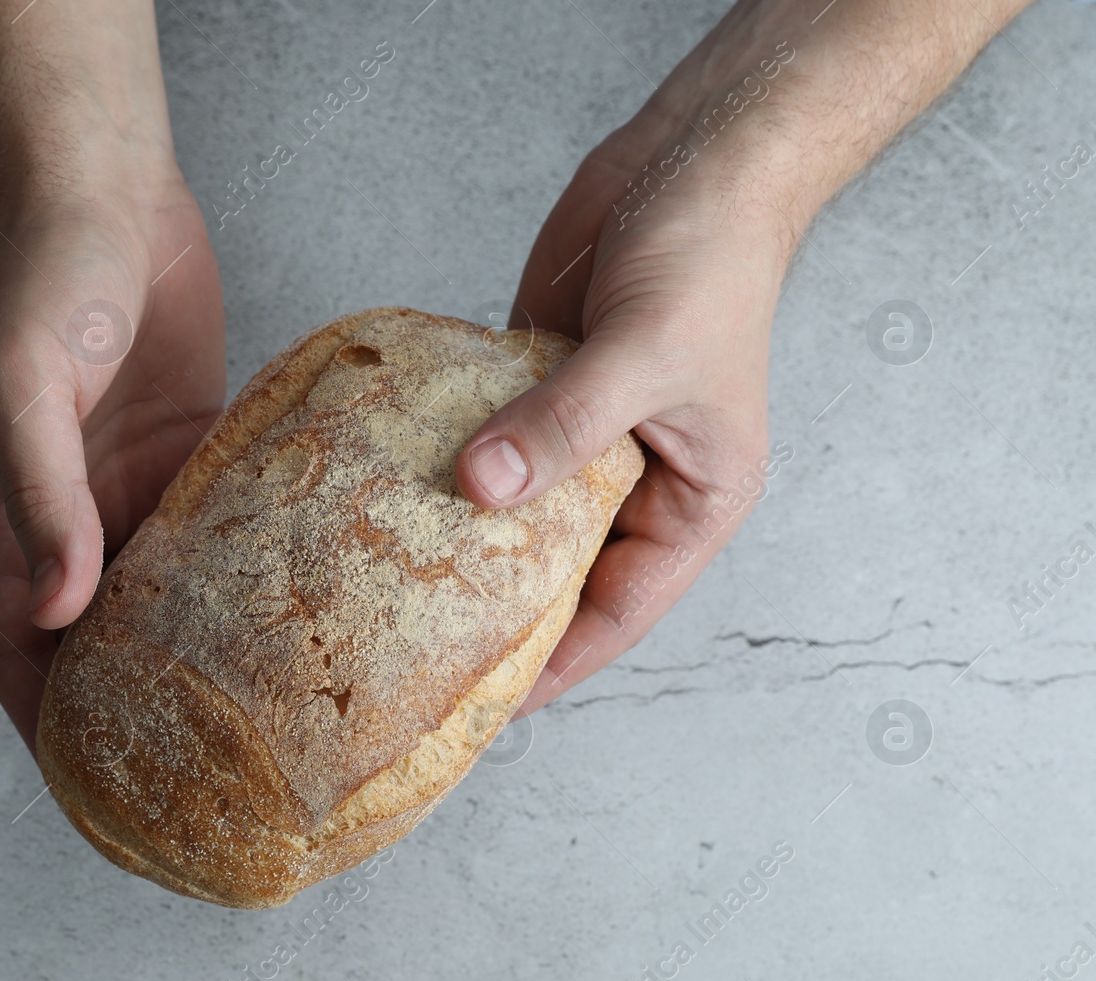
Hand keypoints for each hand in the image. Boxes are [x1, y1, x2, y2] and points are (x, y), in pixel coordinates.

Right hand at [0, 168, 224, 748]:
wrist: (108, 192)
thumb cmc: (46, 278)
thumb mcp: (26, 386)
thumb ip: (41, 497)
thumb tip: (55, 611)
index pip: (14, 651)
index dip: (51, 726)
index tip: (100, 795)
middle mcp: (59, 521)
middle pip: (89, 643)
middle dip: (132, 709)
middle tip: (198, 779)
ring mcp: (122, 493)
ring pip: (155, 601)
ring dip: (191, 654)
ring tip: (252, 724)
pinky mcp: (181, 461)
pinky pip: (206, 543)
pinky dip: (232, 584)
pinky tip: (281, 624)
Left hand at [459, 0, 1033, 711]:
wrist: (693, 160)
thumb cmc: (709, 260)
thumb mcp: (643, 355)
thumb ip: (562, 426)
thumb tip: (479, 490)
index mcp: (693, 501)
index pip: (617, 610)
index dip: (555, 662)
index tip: (484, 706)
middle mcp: (637, 481)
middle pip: (560, 572)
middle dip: (498, 611)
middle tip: (413, 656)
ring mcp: (583, 434)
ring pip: (518, 511)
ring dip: (464, 537)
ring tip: (387, 587)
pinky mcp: (539, 387)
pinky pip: (490, 443)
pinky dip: (450, 464)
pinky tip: (388, 492)